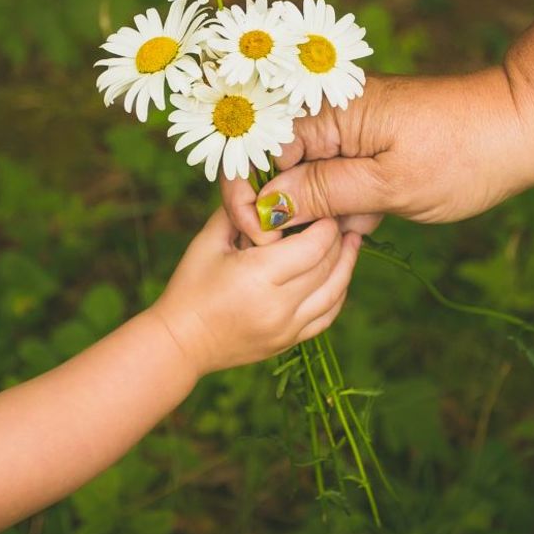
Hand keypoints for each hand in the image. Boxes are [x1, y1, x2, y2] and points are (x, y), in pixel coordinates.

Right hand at [149, 209, 360, 374]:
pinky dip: (338, 292)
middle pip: (328, 266)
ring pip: (335, 292)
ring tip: (353, 242)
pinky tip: (339, 274)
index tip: (326, 209)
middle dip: (338, 239)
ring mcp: (287, 328)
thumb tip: (268, 190)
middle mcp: (279, 305)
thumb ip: (240, 212)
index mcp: (258, 276)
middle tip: (341, 219)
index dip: (326, 225)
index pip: (313, 246)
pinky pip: (327, 315)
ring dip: (347, 264)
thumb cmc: (189, 286)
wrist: (180, 342)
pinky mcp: (289, 342)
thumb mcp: (208, 241)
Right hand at [220, 66, 533, 244]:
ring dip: (325, 210)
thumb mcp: (389, 186)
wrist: (528, 129)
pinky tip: (372, 221)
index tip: (267, 239)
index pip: (263, 152)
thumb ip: (323, 194)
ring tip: (361, 225)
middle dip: (293, 207)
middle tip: (326, 237)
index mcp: (329, 111)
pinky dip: (351, 203)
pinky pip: (343, 176)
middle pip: (283, 164)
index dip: (258, 197)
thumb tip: (265, 206)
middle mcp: (335, 111)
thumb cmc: (464, 154)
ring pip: (314, 176)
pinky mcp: (377, 143)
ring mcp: (356, 127)